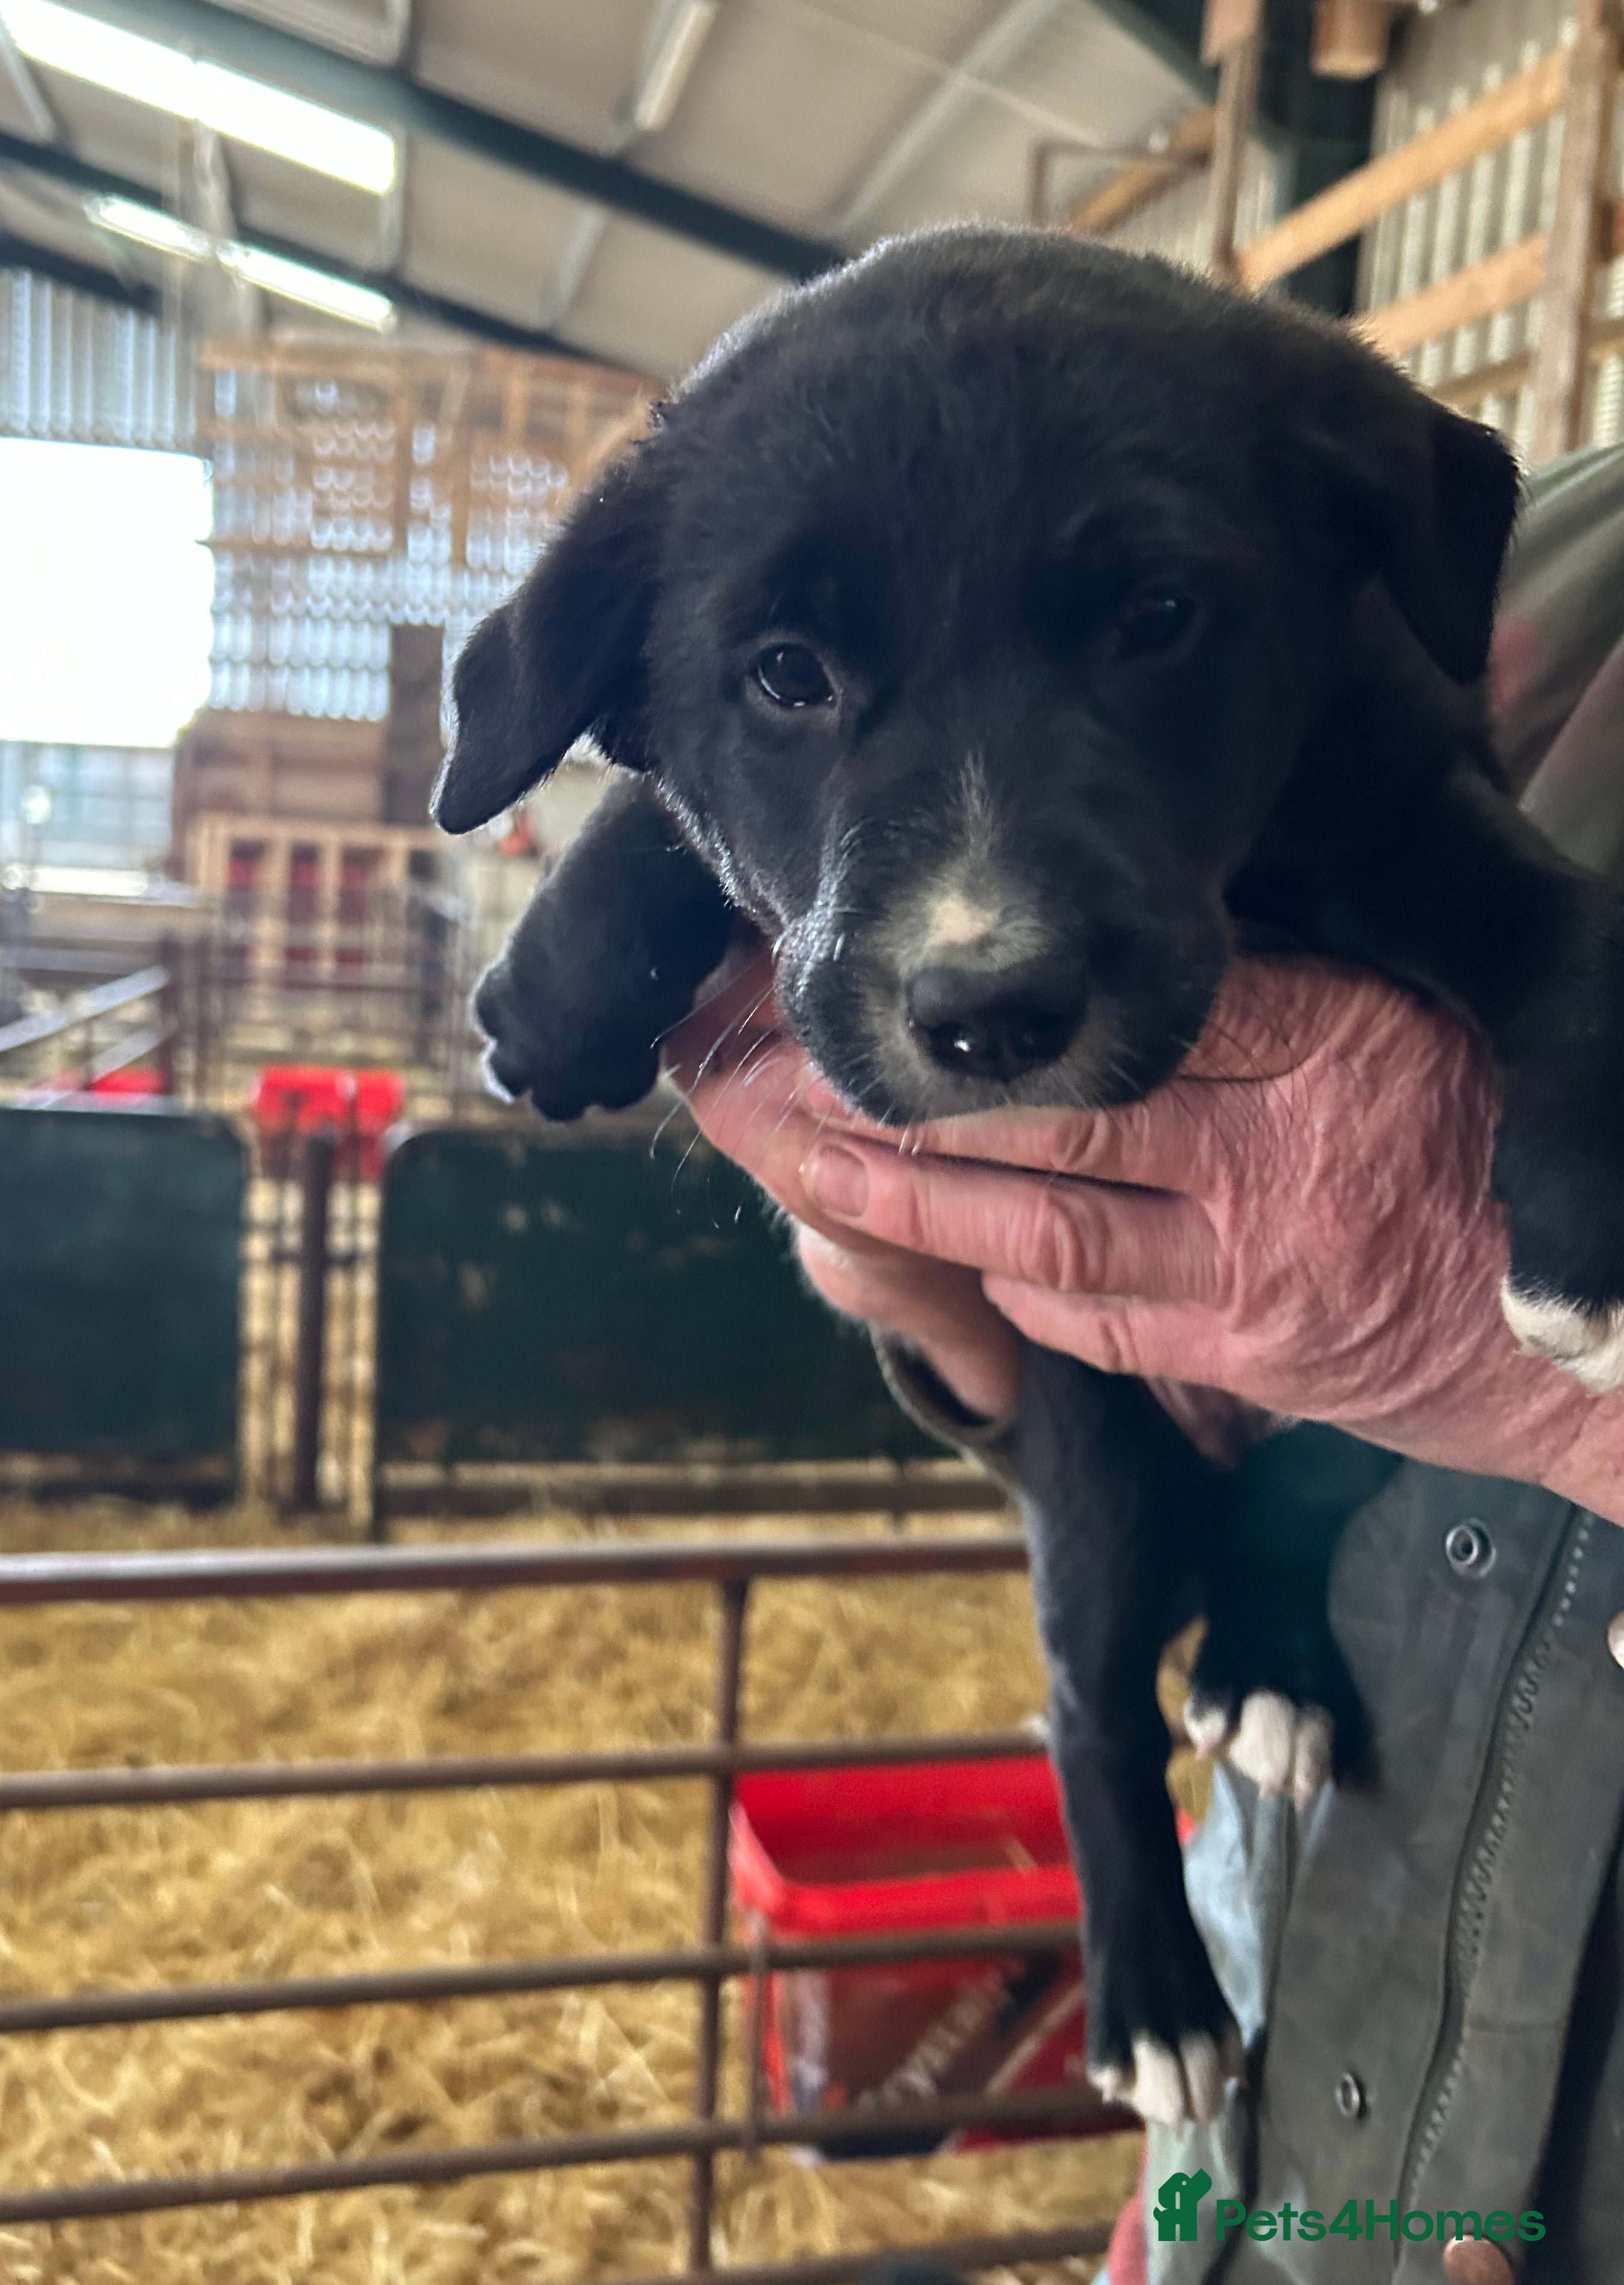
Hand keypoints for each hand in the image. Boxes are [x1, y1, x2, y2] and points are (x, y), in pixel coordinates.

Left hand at [666, 955, 1623, 1508]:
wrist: (1605, 1338)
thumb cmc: (1499, 1161)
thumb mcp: (1419, 1039)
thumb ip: (1292, 1004)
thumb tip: (1126, 974)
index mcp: (1340, 1042)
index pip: (1152, 1005)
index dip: (1016, 997)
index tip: (911, 973)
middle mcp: (1287, 1147)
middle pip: (1063, 1108)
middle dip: (916, 1094)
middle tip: (790, 1066)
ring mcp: (1263, 1264)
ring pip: (1050, 1222)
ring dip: (917, 1196)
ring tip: (809, 1159)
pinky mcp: (1254, 1359)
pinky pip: (1101, 1319)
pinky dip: (1013, 1286)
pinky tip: (941, 1254)